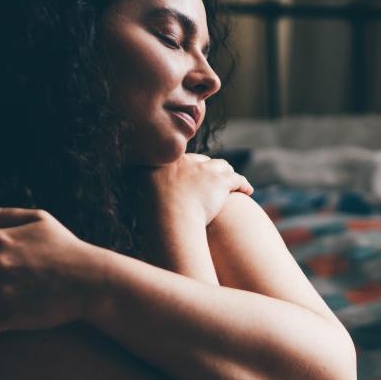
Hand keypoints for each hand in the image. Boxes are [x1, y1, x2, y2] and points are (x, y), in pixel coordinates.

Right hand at [136, 153, 253, 225]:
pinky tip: (248, 191)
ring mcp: (205, 170)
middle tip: (213, 179)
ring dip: (227, 174)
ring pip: (222, 167)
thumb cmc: (152, 215)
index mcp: (166, 163)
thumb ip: (143, 190)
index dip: (188, 168)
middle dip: (209, 168)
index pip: (182, 160)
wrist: (170, 219)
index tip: (190, 176)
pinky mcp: (221, 181)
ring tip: (232, 183)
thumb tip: (132, 193)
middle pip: (202, 160)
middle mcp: (186, 161)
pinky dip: (243, 185)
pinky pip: (237, 180)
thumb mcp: (140, 196)